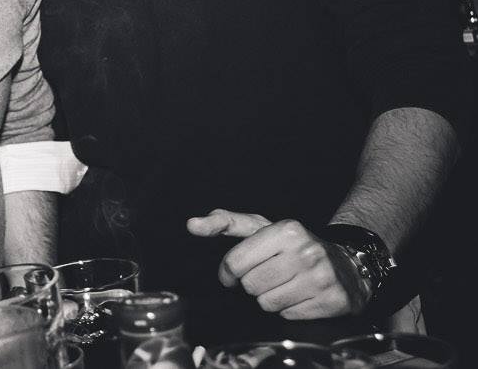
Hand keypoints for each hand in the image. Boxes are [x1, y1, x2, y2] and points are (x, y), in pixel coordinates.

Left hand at [186, 209, 371, 319]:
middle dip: (252, 283)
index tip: (232, 273)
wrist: (348, 263)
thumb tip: (191, 224)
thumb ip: (225, 223)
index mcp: (286, 230)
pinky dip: (288, 309)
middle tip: (267, 275)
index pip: (236, 262)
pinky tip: (299, 295)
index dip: (228, 272)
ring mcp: (321, 277)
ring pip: (267, 304)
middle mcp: (306, 252)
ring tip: (283, 284)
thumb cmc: (292, 245)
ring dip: (269, 298)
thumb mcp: (260, 228)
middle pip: (251, 285)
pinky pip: (288, 316)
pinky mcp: (333, 301)